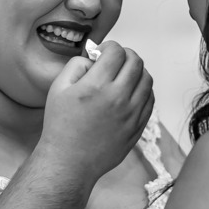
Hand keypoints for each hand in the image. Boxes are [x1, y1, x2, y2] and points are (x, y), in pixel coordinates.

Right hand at [43, 40, 155, 178]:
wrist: (70, 161)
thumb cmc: (61, 125)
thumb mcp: (58, 88)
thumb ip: (77, 65)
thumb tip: (96, 58)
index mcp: (97, 86)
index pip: (117, 52)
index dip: (109, 47)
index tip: (102, 52)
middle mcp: (119, 98)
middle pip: (136, 62)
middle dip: (125, 55)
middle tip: (114, 60)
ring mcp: (132, 113)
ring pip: (147, 79)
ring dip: (136, 71)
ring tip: (123, 75)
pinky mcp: (138, 126)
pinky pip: (150, 99)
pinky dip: (143, 89)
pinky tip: (130, 91)